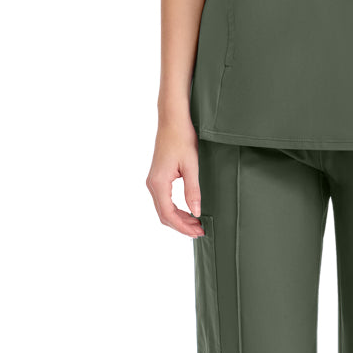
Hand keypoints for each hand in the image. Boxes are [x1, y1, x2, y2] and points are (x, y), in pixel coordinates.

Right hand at [146, 118, 204, 236]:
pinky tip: (188, 211)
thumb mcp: (192, 165)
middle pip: (164, 215)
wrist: (172, 120)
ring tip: (196, 224)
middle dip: (181, 226)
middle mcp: (152, 184)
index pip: (168, 214)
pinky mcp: (158, 177)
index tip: (198, 232)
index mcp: (159, 183)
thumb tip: (196, 212)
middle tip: (200, 231)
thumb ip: (193, 190)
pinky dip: (175, 210)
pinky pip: (164, 200)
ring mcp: (153, 181)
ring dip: (179, 219)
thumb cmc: (182, 138)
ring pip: (163, 209)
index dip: (183, 226)